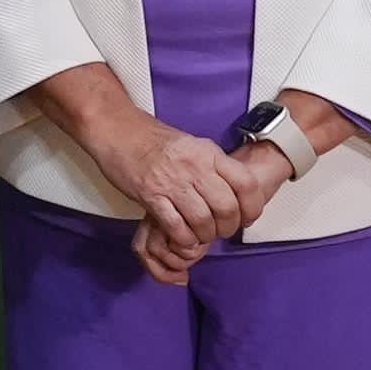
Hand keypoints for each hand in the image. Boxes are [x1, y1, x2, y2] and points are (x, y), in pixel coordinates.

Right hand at [144, 134, 291, 283]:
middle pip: (227, 208)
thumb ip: (213, 166)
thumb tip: (234, 191)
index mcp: (209, 153)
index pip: (246, 183)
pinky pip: (176, 227)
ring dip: (205, 235)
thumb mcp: (193, 144)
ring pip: (203, 221)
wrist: (118, 131)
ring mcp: (172, 182)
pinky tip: (183, 238)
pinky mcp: (151, 196)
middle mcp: (195, 167)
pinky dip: (183, 239)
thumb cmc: (154, 139)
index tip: (247, 218)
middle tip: (221, 231)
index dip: (252, 207)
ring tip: (202, 235)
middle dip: (228, 227)